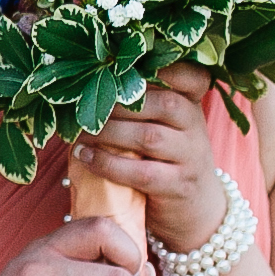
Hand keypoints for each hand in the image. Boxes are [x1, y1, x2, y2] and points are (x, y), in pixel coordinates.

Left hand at [73, 63, 228, 253]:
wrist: (192, 210)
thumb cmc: (161, 159)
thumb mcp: (157, 127)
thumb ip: (136, 105)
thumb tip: (80, 83)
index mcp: (190, 105)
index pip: (192, 77)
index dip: (165, 68)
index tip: (124, 65)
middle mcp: (196, 127)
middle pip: (165, 103)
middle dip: (120, 102)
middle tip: (84, 104)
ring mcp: (192, 158)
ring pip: (150, 137)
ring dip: (108, 132)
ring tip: (78, 133)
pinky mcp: (179, 186)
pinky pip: (142, 173)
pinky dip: (109, 164)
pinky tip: (84, 158)